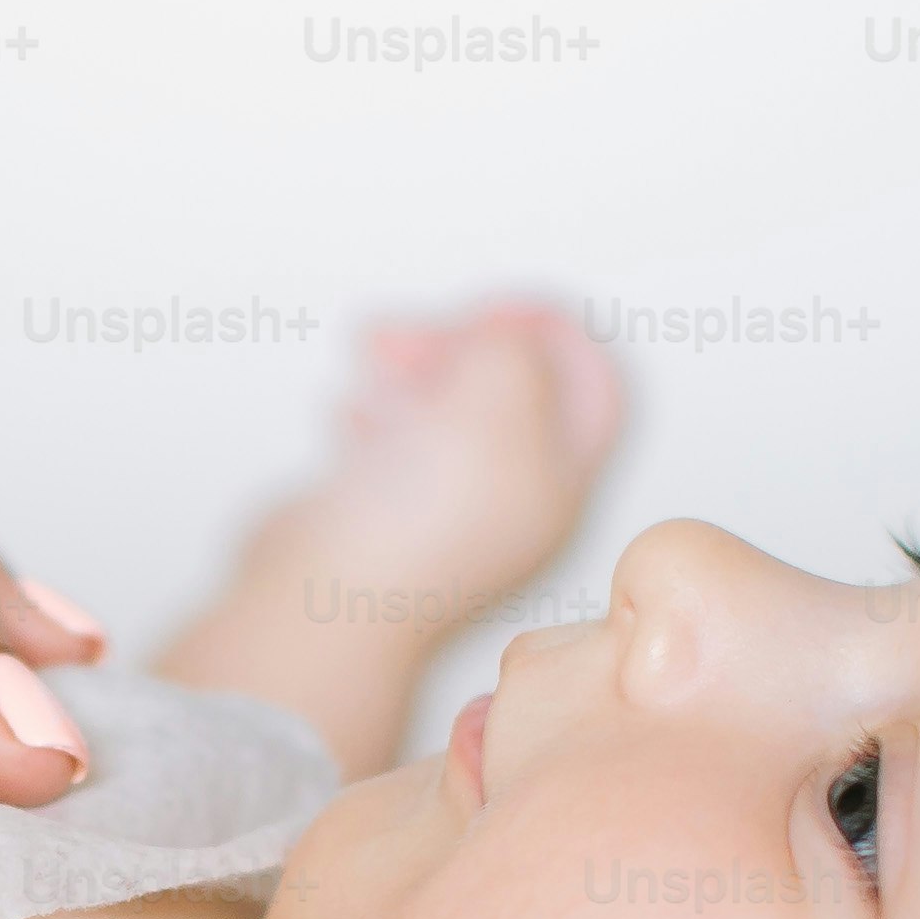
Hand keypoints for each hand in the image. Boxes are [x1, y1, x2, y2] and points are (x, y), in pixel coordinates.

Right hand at [254, 293, 628, 640]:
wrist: (324, 605)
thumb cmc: (415, 524)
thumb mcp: (498, 398)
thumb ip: (517, 347)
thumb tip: (504, 334)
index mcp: (563, 483)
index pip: (595, 386)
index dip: (553, 331)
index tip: (497, 313)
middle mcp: (514, 501)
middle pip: (517, 389)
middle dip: (465, 339)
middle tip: (413, 332)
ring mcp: (449, 512)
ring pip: (453, 409)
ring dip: (417, 364)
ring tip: (373, 352)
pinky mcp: (388, 517)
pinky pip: (399, 441)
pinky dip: (381, 406)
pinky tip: (351, 410)